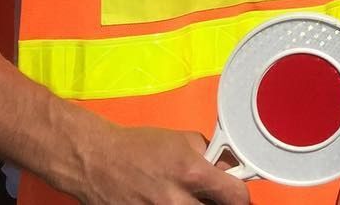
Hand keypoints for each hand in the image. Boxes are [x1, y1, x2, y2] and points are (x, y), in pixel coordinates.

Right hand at [76, 124, 249, 203]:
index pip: (236, 197)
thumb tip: (229, 171)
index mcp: (191, 172)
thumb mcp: (182, 141)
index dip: (240, 196)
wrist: (98, 161)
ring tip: (186, 198)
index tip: (237, 195)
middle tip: (210, 197)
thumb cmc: (140, 147)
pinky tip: (168, 202)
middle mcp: (177, 201)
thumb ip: (209, 157)